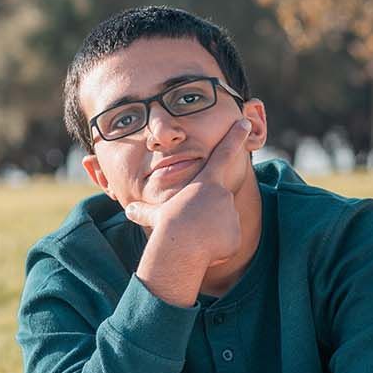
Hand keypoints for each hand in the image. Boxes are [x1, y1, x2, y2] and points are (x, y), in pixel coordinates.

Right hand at [127, 117, 252, 267]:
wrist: (182, 246)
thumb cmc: (167, 226)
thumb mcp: (155, 215)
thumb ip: (146, 212)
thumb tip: (129, 211)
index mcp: (206, 183)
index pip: (223, 154)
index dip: (235, 137)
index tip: (244, 123)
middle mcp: (222, 194)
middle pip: (218, 204)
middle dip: (206, 218)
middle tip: (193, 227)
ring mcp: (232, 213)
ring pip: (223, 224)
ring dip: (210, 233)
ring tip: (198, 238)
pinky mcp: (236, 233)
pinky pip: (228, 241)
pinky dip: (219, 247)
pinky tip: (208, 249)